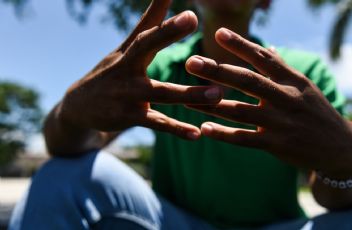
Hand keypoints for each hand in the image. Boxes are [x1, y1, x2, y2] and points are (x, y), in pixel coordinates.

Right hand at [59, 0, 222, 139]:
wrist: (79, 107)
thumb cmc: (111, 72)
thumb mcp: (126, 48)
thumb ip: (149, 23)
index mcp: (129, 51)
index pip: (146, 29)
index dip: (165, 19)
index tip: (189, 12)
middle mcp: (126, 69)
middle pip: (146, 48)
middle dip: (167, 33)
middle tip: (192, 19)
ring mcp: (127, 95)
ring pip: (161, 93)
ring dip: (189, 94)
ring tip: (218, 94)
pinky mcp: (130, 117)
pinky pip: (157, 123)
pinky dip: (176, 129)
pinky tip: (197, 134)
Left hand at [185, 28, 351, 174]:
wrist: (340, 148)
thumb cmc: (317, 112)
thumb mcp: (305, 86)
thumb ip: (282, 68)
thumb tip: (267, 47)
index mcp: (293, 80)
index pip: (263, 58)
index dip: (240, 45)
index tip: (218, 33)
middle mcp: (286, 98)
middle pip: (247, 81)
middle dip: (218, 71)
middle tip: (191, 62)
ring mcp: (281, 123)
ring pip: (240, 111)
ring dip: (211, 105)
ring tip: (186, 99)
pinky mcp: (277, 145)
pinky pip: (245, 139)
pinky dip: (224, 134)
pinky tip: (205, 129)